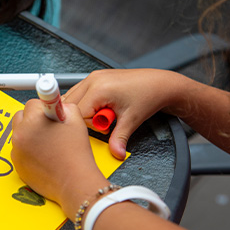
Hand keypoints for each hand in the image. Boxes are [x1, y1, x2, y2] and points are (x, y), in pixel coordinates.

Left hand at [11, 100, 107, 209]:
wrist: (74, 182)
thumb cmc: (76, 154)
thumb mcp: (76, 120)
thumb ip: (64, 106)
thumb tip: (56, 103)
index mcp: (34, 120)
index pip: (32, 104)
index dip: (44, 108)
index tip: (48, 111)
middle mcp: (21, 134)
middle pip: (21, 116)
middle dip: (33, 119)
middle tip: (49, 129)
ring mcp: (16, 150)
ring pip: (19, 133)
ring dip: (30, 134)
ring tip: (48, 144)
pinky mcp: (16, 163)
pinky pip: (19, 149)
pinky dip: (28, 149)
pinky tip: (43, 155)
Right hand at [63, 69, 183, 159]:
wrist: (159, 83)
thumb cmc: (148, 96)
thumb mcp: (131, 120)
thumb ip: (119, 138)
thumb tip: (115, 153)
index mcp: (99, 89)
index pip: (77, 114)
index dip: (89, 125)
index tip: (104, 126)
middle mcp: (92, 79)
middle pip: (70, 105)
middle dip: (83, 118)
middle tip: (103, 121)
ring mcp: (92, 77)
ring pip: (72, 98)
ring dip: (83, 110)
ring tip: (103, 113)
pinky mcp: (95, 78)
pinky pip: (79, 93)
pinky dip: (85, 103)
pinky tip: (100, 108)